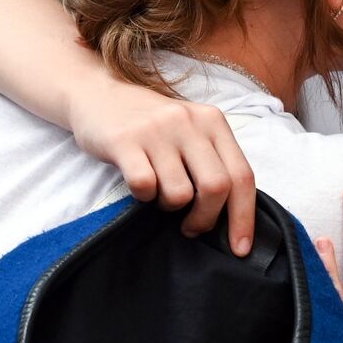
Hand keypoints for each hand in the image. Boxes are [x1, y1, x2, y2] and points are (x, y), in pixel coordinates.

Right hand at [69, 81, 256, 252]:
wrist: (98, 93)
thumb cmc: (151, 124)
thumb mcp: (191, 130)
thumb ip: (213, 161)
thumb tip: (231, 216)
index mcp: (212, 122)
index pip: (242, 176)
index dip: (244, 217)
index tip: (240, 248)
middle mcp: (188, 122)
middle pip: (216, 187)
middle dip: (206, 218)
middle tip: (191, 227)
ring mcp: (155, 130)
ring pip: (179, 193)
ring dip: (170, 207)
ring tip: (160, 195)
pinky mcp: (124, 140)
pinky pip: (144, 186)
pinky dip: (143, 197)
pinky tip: (140, 187)